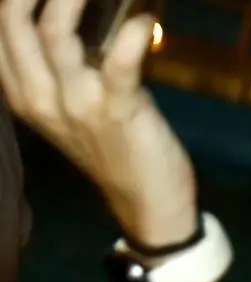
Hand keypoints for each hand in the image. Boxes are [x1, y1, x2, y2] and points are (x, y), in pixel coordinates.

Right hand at [0, 0, 197, 242]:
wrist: (148, 203)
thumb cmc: (112, 146)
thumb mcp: (68, 105)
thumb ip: (55, 67)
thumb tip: (63, 13)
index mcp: (21, 94)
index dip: (9, 1)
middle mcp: (39, 98)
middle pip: (13, 24)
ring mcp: (76, 106)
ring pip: (55, 35)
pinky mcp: (118, 112)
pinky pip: (118, 64)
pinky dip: (132, 36)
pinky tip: (144, 20)